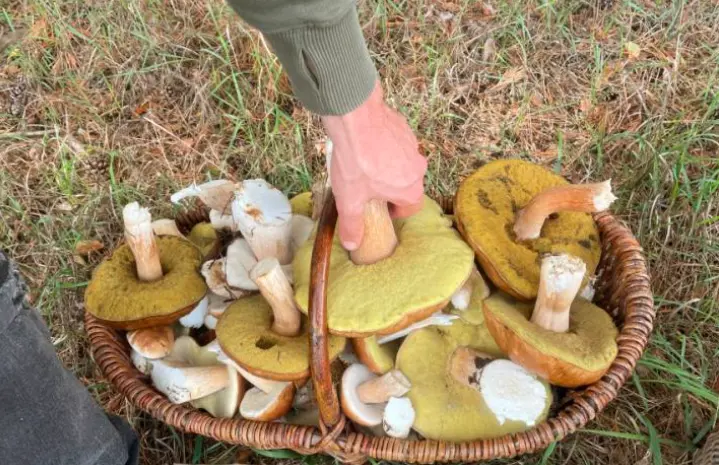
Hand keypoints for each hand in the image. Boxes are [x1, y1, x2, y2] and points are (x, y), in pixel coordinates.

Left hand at [321, 81, 426, 250]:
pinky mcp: (403, 127)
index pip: (411, 208)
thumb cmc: (356, 162)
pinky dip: (385, 147)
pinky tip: (365, 144)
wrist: (355, 118)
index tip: (380, 209)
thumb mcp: (349, 200)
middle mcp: (418, 168)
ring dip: (388, 167)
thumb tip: (352, 244)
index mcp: (411, 189)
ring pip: (402, 163)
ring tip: (363, 164)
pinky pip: (396, 143)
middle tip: (367, 186)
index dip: (395, 211)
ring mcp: (412, 145)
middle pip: (407, 185)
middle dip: (389, 188)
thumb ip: (352, 225)